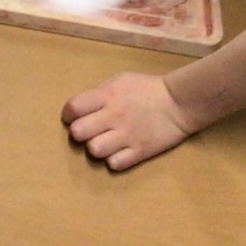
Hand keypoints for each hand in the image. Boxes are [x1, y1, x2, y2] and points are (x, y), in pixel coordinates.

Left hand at [62, 72, 199, 169]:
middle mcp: (113, 116)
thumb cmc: (146, 89)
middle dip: (79, 132)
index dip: (68, 114)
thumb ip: (99, 94)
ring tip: (103, 142)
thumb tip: (81, 108)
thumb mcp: (119, 81)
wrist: (178, 102)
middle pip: (78, 132)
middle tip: (87, 131)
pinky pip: (114, 164)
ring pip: (94, 150)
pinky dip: (113, 160)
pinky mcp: (140, 152)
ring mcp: (127, 135)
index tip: (72, 117)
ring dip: (95, 147)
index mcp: (106, 96)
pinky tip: (118, 152)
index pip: (73, 108)